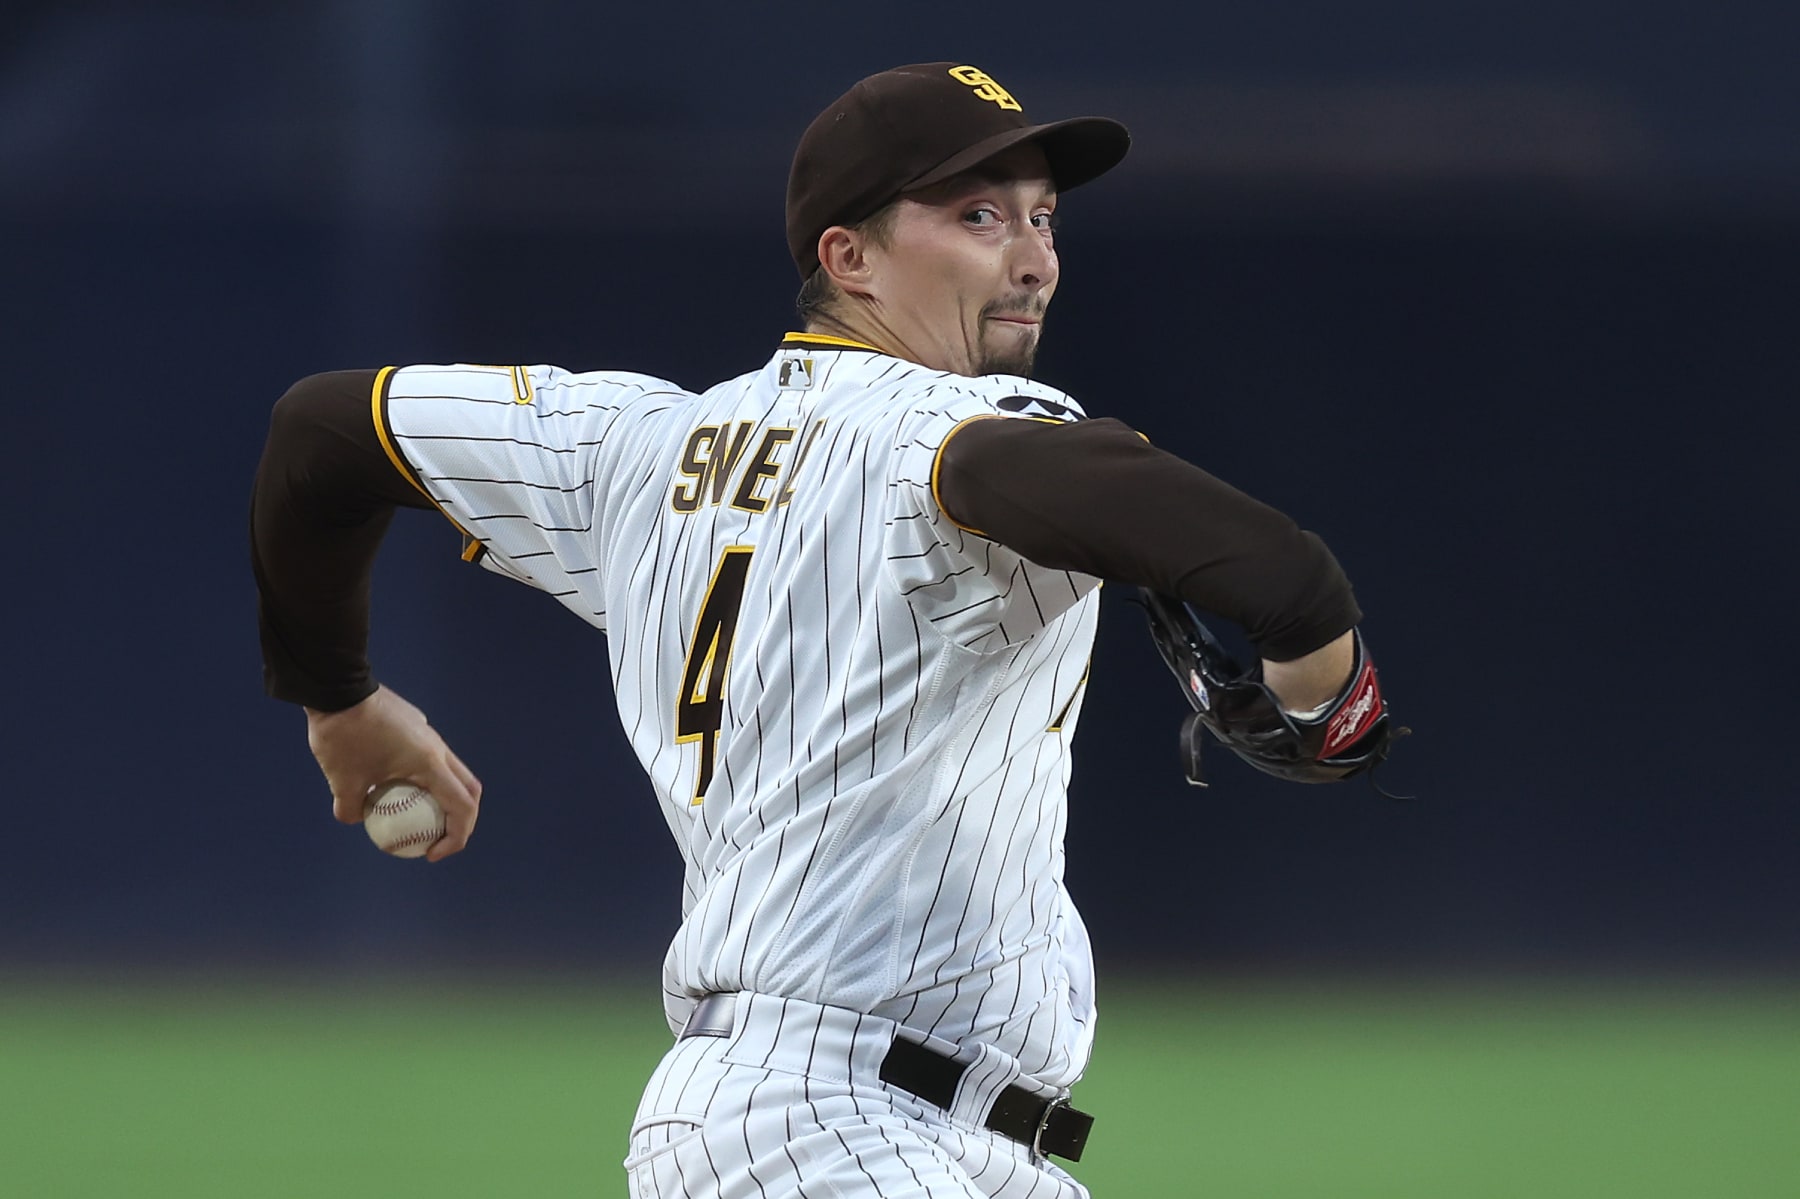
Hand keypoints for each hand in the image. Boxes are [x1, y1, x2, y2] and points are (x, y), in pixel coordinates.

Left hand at [305, 685, 482, 860]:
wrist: (338, 686)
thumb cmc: (343, 735)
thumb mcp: (340, 780)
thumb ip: (349, 807)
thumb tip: (355, 819)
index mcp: (430, 764)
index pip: (462, 807)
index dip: (456, 837)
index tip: (430, 854)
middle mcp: (437, 749)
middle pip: (468, 790)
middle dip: (460, 821)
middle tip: (436, 840)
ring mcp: (428, 736)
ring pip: (450, 773)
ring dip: (442, 799)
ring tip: (415, 817)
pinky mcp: (416, 727)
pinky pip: (429, 760)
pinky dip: (423, 780)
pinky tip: (392, 785)